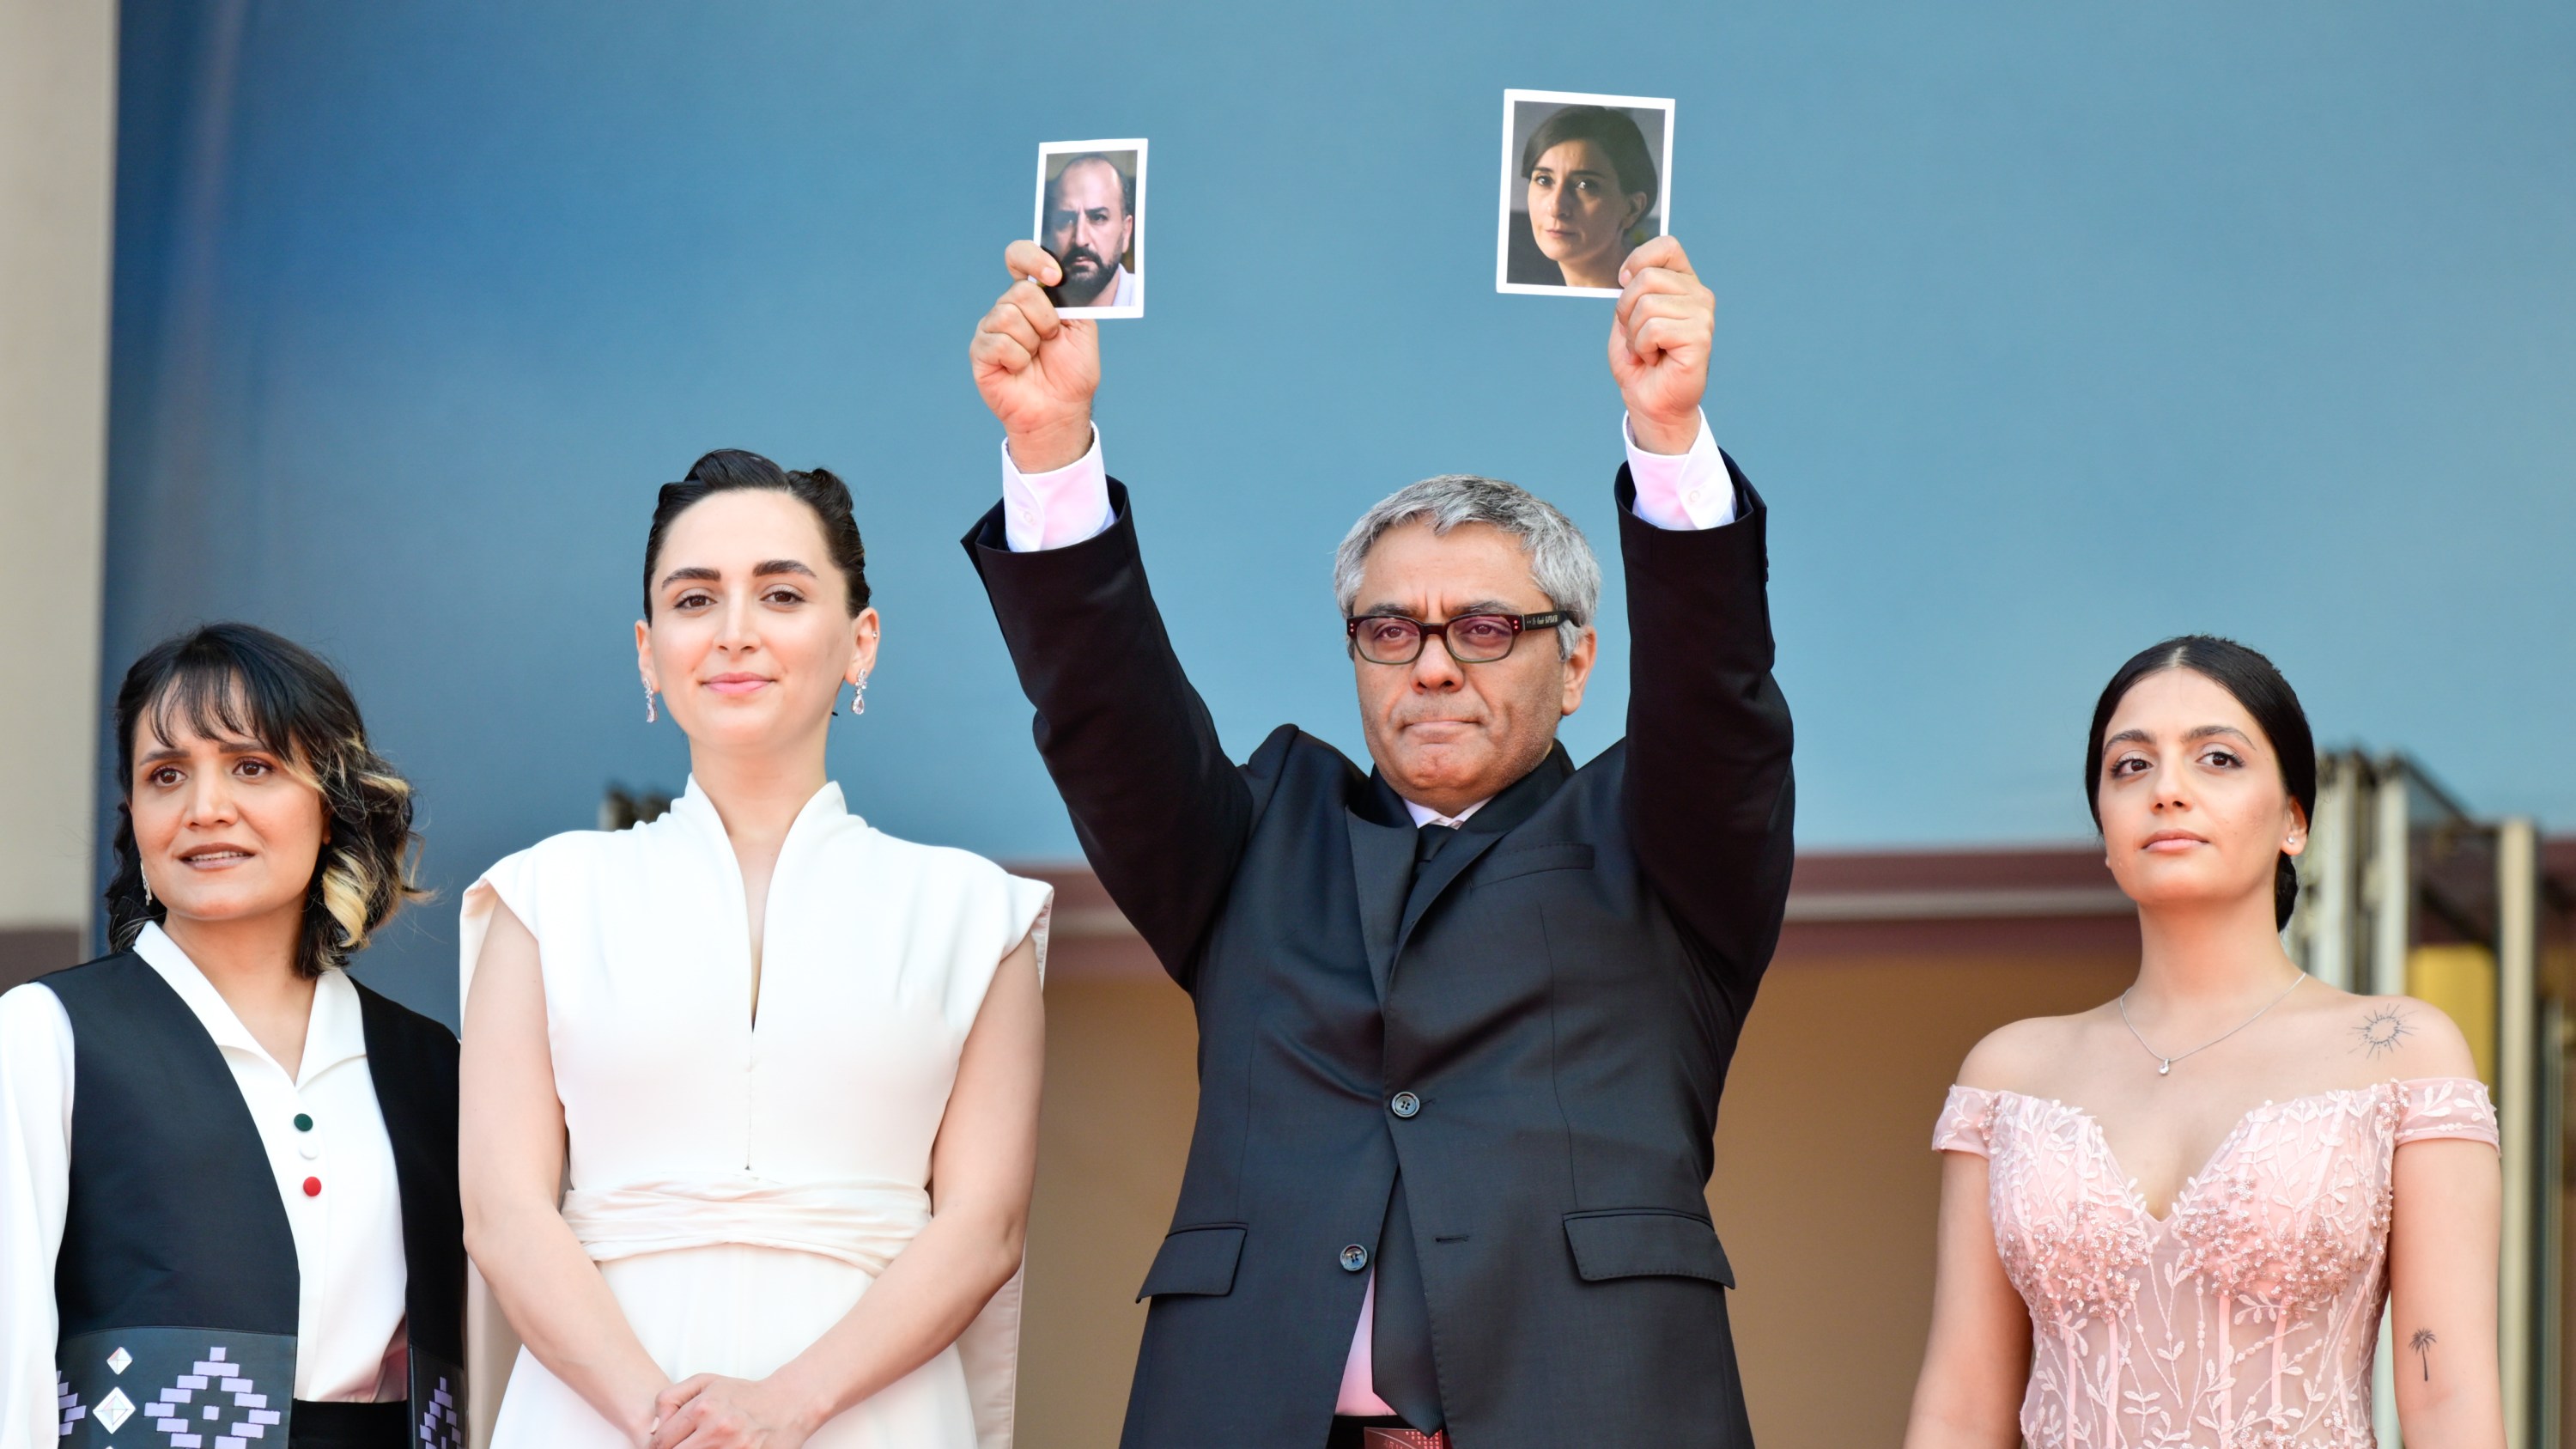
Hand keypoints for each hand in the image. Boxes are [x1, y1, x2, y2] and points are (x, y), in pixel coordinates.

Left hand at [645, 1374, 816, 1448]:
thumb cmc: (743, 1395)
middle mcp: (717, 1429)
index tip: (663, 1445)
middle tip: (683, 1445)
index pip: (661, 1440)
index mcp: (703, 1408)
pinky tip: (717, 1448)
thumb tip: (653, 1427)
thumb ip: (671, 1399)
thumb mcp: (705, 1383)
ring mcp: (734, 1448)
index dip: (657, 1446)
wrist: (788, 1404)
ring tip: (704, 1445)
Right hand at [970, 240, 1099, 472]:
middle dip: (1045, 319)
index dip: (1033, 258)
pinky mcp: (979, 351)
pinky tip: (1019, 369)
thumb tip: (1056, 275)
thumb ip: (1071, 298)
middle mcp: (1009, 308)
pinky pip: (998, 342)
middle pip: (1020, 291)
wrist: (1061, 409)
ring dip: (1032, 341)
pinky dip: (1017, 359)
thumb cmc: (1072, 372)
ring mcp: (991, 329)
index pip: (1019, 257)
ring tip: (1034, 357)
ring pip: (1008, 315)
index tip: (1054, 276)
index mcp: (1033, 297)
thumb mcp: (1083, 328)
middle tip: (1050, 340)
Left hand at [1608, 235, 1714, 454]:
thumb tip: (1629, 274)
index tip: (1624, 283)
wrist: (1650, 400)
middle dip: (1626, 310)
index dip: (1638, 260)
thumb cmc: (1639, 361)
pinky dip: (1642, 348)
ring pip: (1647, 304)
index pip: (1667, 246)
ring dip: (1634, 334)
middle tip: (1636, 335)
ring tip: (1647, 350)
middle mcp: (1698, 294)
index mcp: (1683, 283)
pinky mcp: (1700, 336)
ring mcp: (1703, 315)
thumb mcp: (1626, 317)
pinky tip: (1655, 359)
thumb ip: (1631, 290)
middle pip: (1647, 276)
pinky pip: (1654, 328)